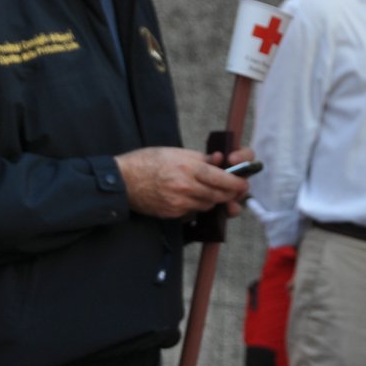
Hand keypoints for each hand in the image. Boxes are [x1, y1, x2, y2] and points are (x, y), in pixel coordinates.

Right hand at [118, 147, 251, 219]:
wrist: (123, 180)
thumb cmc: (148, 161)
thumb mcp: (176, 152)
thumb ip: (201, 158)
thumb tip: (221, 160)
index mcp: (188, 168)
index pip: (222, 179)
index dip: (236, 183)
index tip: (242, 183)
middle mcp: (185, 187)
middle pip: (219, 195)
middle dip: (229, 193)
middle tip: (233, 190)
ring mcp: (179, 203)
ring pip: (208, 205)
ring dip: (212, 199)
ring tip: (207, 189)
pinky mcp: (172, 214)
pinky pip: (193, 212)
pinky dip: (196, 205)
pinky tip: (190, 197)